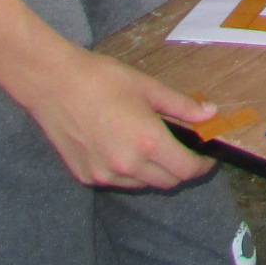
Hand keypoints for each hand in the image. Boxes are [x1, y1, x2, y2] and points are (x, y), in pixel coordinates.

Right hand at [10, 44, 217, 189]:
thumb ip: (182, 106)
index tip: (207, 157)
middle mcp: (127, 166)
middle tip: (183, 150)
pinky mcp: (85, 176)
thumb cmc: (104, 80)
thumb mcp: (149, 88)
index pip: (186, 170)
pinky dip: (128, 171)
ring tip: (151, 146)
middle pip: (166, 182)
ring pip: (141, 184)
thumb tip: (210, 115)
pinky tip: (123, 148)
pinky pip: (117, 181)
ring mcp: (104, 175)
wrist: (55, 84)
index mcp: (148, 143)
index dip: (202, 166)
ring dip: (154, 172)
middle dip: (180, 169)